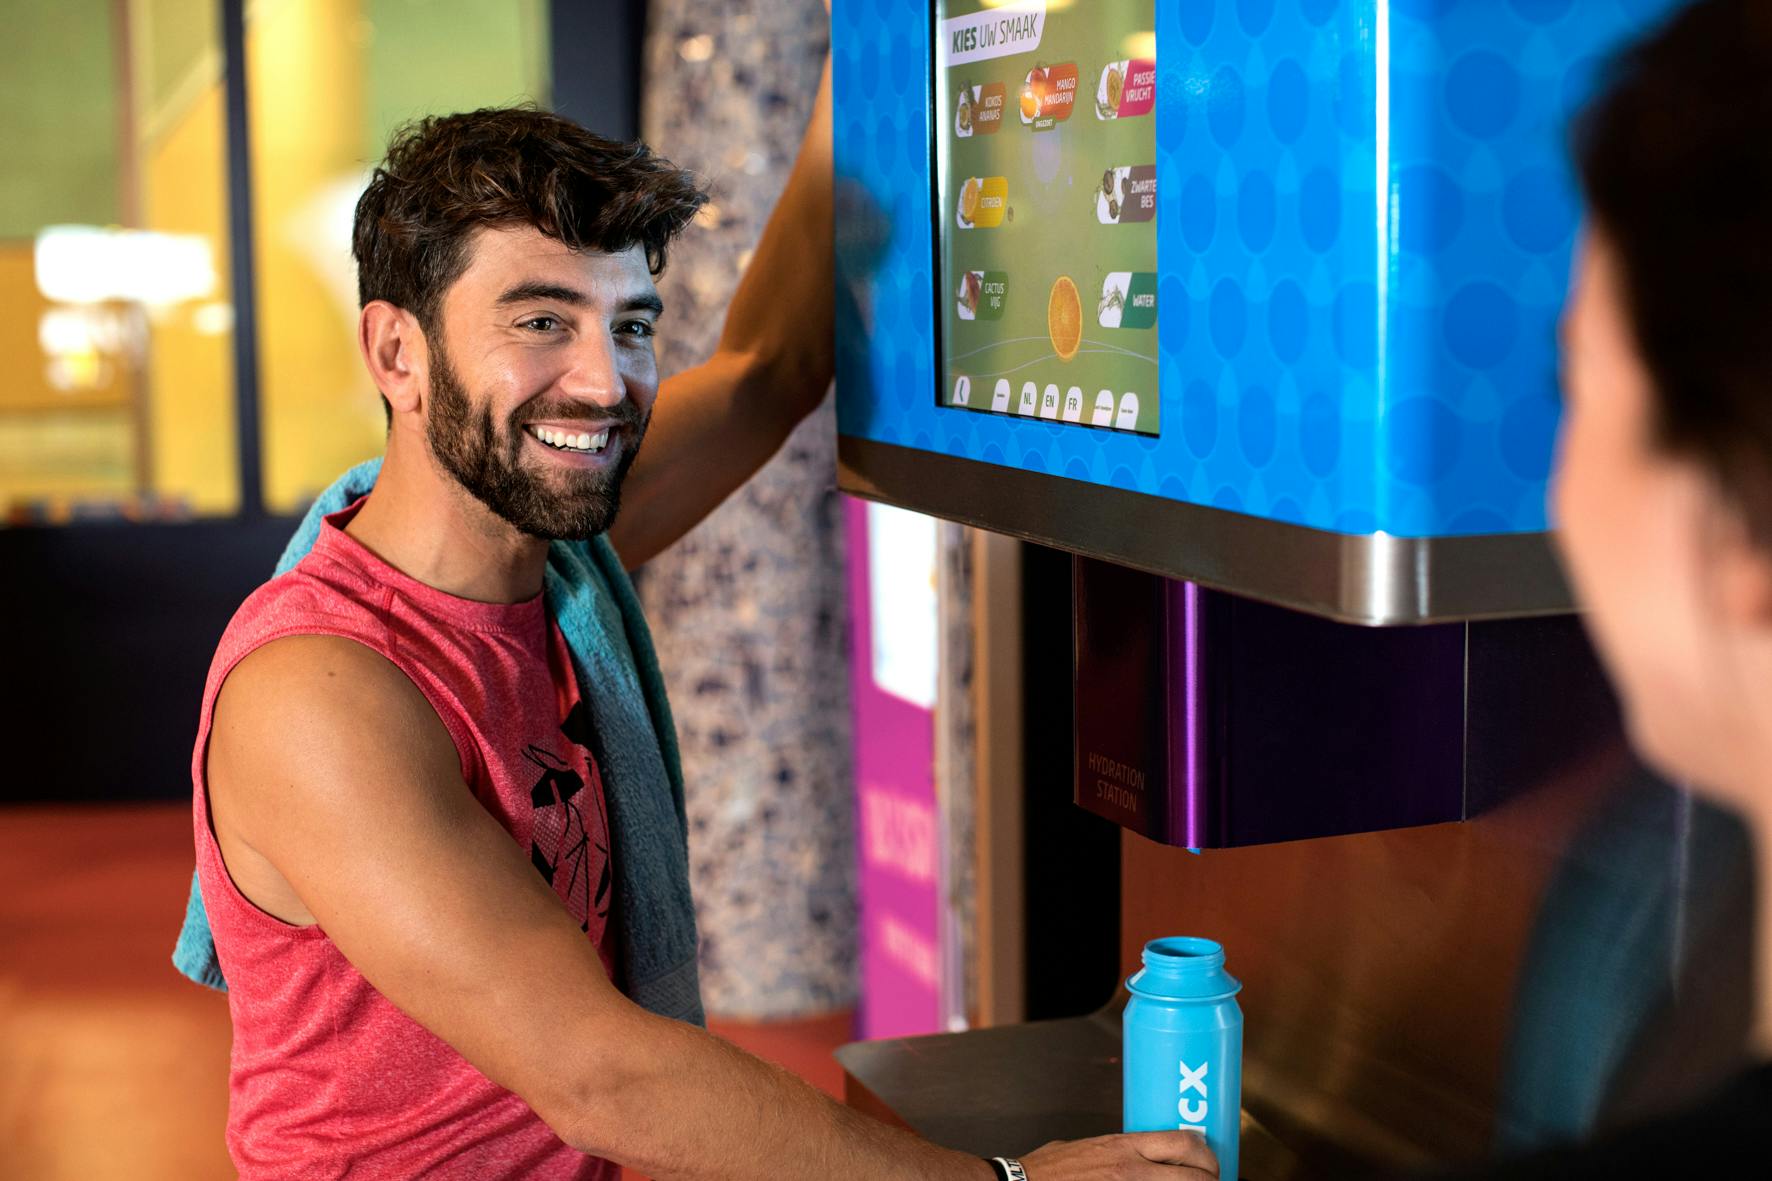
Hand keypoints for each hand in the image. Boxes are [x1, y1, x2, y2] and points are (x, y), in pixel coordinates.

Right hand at [1017, 1131, 1220, 1179]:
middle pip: (1194, 1175)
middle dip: (1210, 1179)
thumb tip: (1134, 1152)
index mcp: (1124, 1147)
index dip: (1205, 1153)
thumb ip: (1116, 1148)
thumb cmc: (1048, 1170)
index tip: (1208, 1158)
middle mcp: (1132, 1171)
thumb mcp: (1086, 1145)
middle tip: (1211, 1180)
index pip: (1183, 1143)